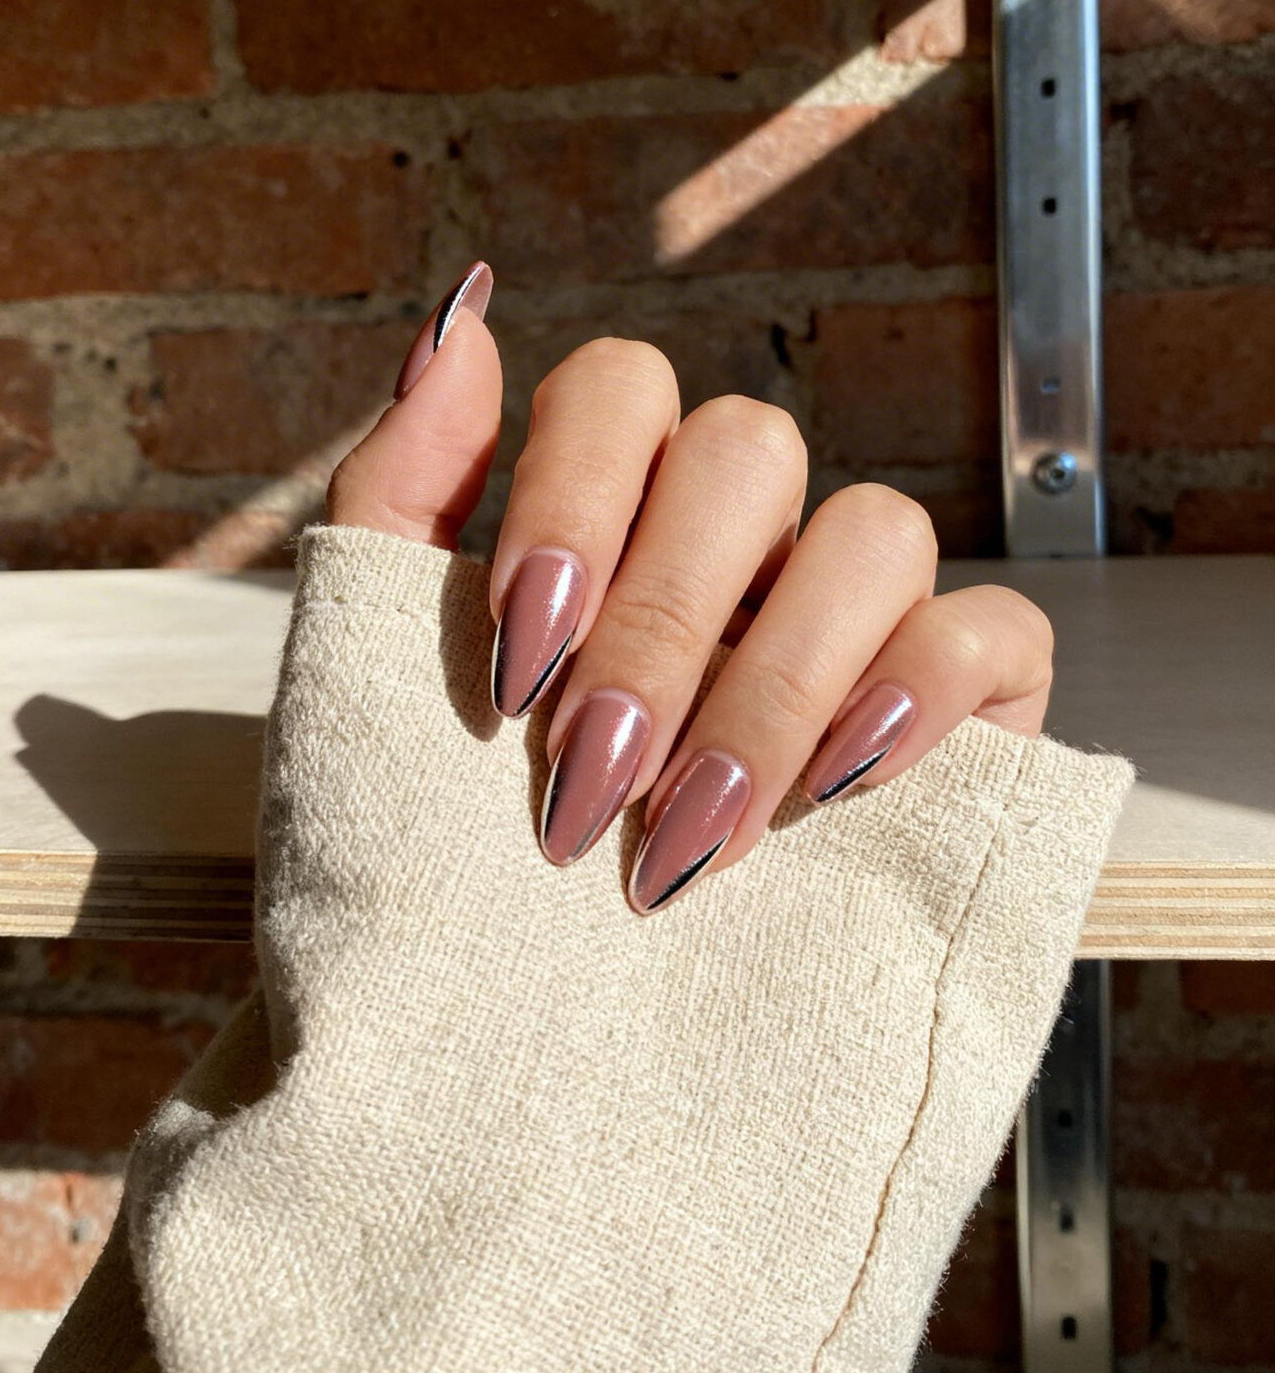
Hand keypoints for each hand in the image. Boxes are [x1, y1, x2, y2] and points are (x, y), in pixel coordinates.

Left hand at [328, 263, 1052, 913]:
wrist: (514, 1057)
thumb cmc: (438, 854)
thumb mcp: (383, 669)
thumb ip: (406, 486)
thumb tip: (461, 315)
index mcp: (612, 505)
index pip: (622, 389)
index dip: (574, 493)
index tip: (515, 654)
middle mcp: (740, 540)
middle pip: (748, 448)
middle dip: (662, 621)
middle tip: (586, 778)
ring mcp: (852, 613)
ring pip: (873, 529)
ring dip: (771, 682)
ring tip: (690, 831)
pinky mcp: (962, 700)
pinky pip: (990, 628)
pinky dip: (917, 693)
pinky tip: (833, 786)